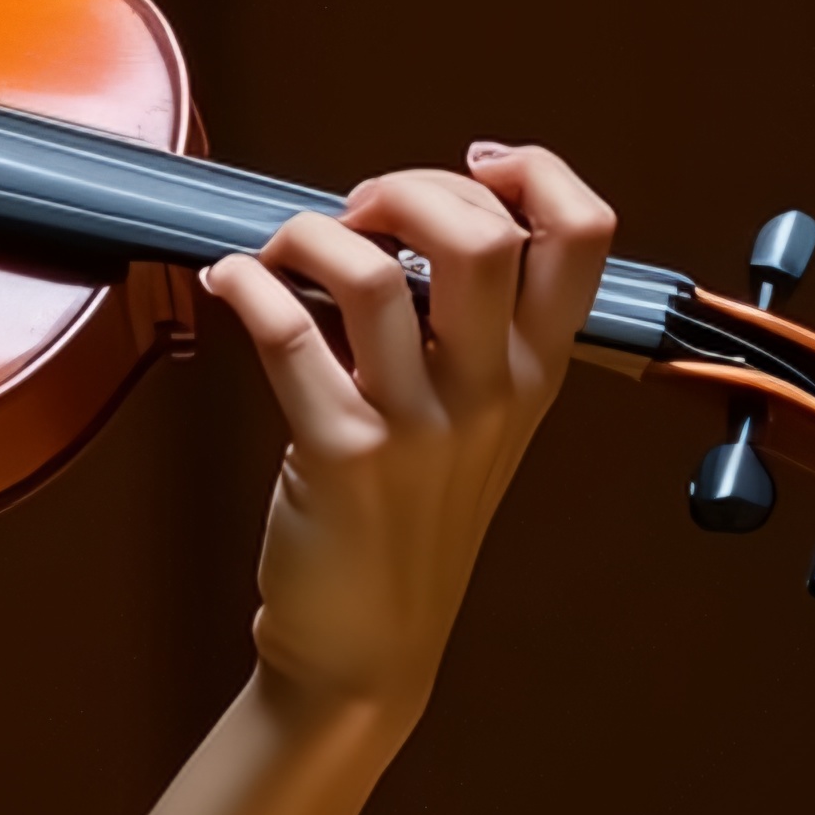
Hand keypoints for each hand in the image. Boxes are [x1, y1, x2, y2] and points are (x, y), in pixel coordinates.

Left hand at [197, 142, 617, 725]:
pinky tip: (230, 283)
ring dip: (310, 235)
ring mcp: (419, 426)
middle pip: (483, 235)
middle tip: (358, 214)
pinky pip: (287, 333)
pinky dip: (245, 284)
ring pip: (375, 274)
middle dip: (406, 189)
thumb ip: (459, 330)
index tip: (473, 166)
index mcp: (537, 373)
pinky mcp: (340, 454)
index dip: (536, 172)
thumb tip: (389, 227)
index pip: (584, 236)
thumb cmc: (407, 519)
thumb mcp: (473, 422)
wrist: (367, 648)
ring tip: (281, 253)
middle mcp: (493, 393)